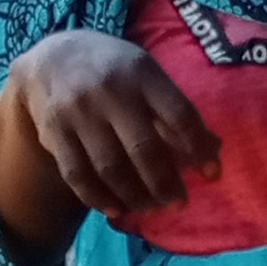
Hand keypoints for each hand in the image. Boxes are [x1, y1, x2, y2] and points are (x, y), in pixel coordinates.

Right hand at [7, 30, 220, 218]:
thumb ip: (175, 110)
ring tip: (152, 209)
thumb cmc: (115, 70)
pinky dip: (98, 197)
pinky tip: (116, 209)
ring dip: (135, 196)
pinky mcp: (54, 131)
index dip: (199, 148)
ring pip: (110, 167)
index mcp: (143, 75)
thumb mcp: (148, 75)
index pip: (179, 115)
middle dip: (165, 183)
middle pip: (143, 148)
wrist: (52, 56)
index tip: (212, 175)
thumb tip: (214, 148)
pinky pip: (77, 174)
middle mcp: (111, 93)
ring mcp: (79, 113)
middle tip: (179, 203)